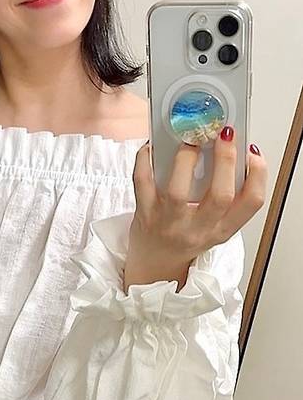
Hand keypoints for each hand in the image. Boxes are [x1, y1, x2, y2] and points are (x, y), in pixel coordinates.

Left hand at [123, 127, 267, 290]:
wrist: (154, 264)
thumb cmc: (185, 237)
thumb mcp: (214, 225)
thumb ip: (223, 197)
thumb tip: (227, 151)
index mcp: (221, 229)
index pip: (251, 204)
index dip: (258, 175)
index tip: (253, 152)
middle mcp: (197, 229)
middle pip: (220, 196)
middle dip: (225, 161)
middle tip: (225, 135)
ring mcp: (169, 223)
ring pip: (178, 191)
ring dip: (186, 159)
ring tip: (190, 141)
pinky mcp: (144, 214)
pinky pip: (142, 182)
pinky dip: (146, 160)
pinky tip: (152, 147)